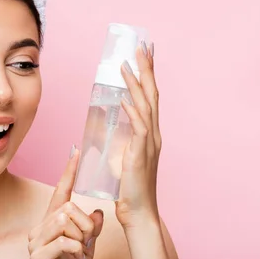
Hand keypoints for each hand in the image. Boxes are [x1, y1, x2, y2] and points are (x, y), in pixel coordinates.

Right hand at [29, 148, 104, 258]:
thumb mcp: (87, 246)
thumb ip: (91, 228)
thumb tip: (98, 212)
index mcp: (50, 222)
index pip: (60, 191)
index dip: (69, 171)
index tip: (76, 151)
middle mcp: (39, 228)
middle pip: (67, 207)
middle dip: (85, 225)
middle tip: (88, 243)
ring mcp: (36, 242)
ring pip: (65, 221)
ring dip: (81, 238)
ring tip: (82, 252)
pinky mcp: (37, 257)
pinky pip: (63, 241)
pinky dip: (77, 249)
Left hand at [115, 41, 162, 225]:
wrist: (138, 212)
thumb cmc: (129, 187)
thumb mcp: (123, 156)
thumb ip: (119, 140)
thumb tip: (106, 124)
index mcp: (149, 133)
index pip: (149, 97)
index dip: (148, 75)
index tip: (145, 54)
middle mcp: (153, 134)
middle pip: (151, 94)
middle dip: (147, 69)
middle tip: (143, 47)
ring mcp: (149, 143)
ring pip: (145, 106)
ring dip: (136, 84)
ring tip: (128, 65)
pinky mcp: (141, 155)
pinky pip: (138, 128)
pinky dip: (133, 112)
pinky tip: (125, 98)